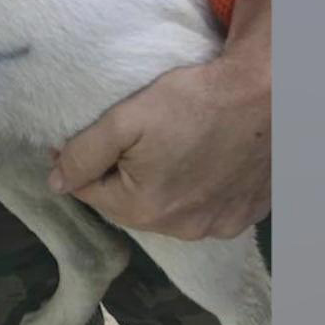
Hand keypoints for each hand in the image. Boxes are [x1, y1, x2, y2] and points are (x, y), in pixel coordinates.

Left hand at [48, 0, 270, 239]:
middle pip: (129, 204)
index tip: (78, 138)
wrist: (268, 94)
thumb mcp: (125, 120)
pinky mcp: (245, 215)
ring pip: (167, 209)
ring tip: (167, 149)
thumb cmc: (193, 101)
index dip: (79, 164)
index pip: (90, 193)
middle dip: (119, 176)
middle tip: (128, 139)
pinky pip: (206, 209)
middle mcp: (182, 230)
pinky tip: (201, 163)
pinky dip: (196, 191)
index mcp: (144, 210)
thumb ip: (83, 154)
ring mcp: (218, 226)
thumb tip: (56, 184)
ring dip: (158, 187)